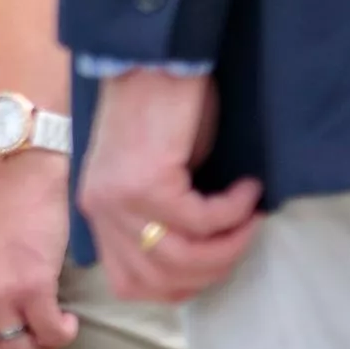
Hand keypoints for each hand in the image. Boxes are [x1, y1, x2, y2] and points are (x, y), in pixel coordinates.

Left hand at [81, 68, 261, 302]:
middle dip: (215, 268)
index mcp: (99, 214)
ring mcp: (119, 200)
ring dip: (229, 244)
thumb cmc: (165, 113)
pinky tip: (248, 188)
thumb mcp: (155, 179)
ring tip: (250, 217)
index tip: (216, 264)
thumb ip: (164, 221)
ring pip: (182, 258)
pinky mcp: (145, 182)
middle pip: (160, 280)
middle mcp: (100, 212)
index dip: (179, 287)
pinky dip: (234, 209)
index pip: (130, 283)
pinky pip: (201, 220)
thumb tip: (204, 260)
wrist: (156, 61)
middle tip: (245, 236)